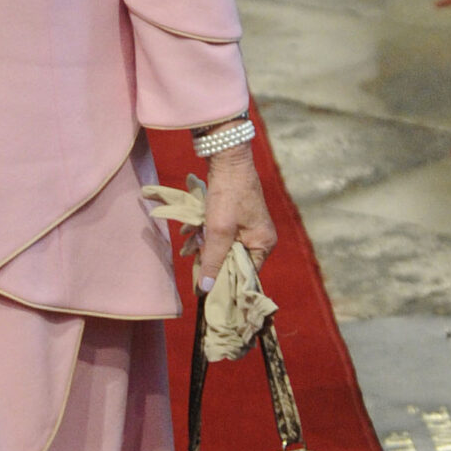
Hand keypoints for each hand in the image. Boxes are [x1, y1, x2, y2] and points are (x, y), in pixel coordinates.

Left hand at [198, 143, 276, 291]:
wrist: (227, 159)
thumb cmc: (228, 195)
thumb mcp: (218, 230)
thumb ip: (212, 260)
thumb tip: (205, 291)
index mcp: (263, 244)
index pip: (245, 274)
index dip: (225, 280)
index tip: (205, 286)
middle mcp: (260, 237)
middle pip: (233, 260)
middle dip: (211, 259)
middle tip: (191, 258)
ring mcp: (249, 227)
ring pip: (224, 246)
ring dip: (204, 245)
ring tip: (187, 246)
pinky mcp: (237, 217)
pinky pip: (221, 234)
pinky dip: (206, 234)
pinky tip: (189, 232)